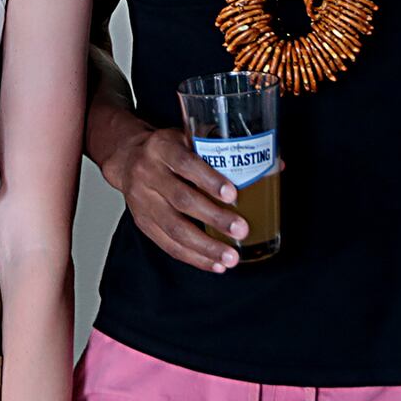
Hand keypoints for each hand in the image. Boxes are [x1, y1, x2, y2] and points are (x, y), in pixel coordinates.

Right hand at [101, 125, 245, 271]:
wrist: (127, 158)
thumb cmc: (168, 149)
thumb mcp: (188, 136)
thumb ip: (221, 147)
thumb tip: (273, 164)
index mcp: (161, 147)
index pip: (185, 163)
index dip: (209, 180)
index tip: (232, 195)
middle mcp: (147, 173)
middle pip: (182, 199)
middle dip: (214, 218)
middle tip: (241, 229)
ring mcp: (142, 201)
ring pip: (174, 228)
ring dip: (205, 246)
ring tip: (231, 257)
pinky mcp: (142, 222)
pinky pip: (168, 244)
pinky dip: (193, 257)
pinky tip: (214, 263)